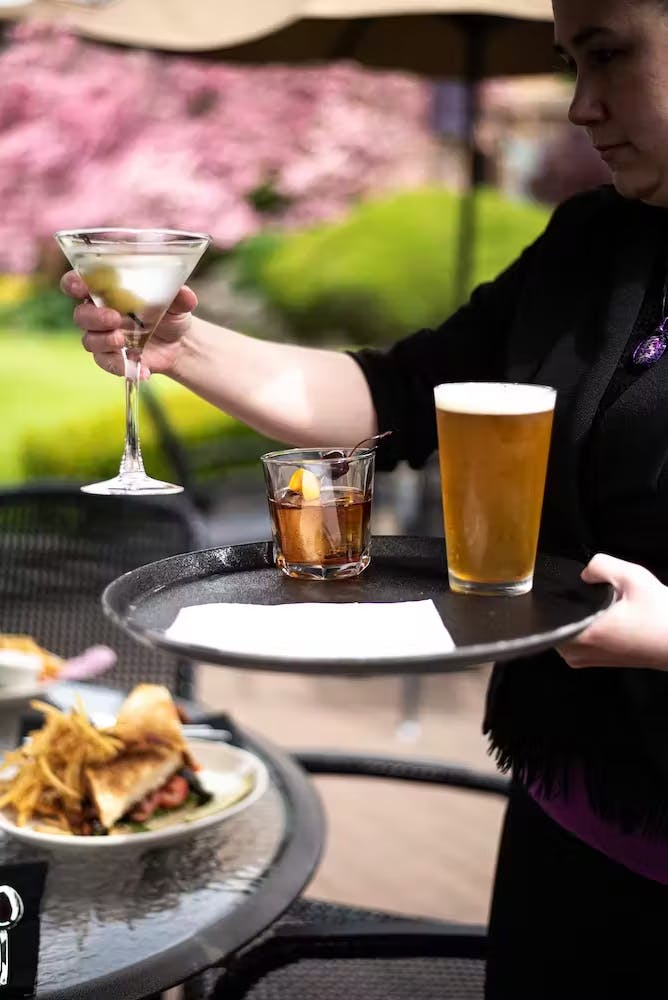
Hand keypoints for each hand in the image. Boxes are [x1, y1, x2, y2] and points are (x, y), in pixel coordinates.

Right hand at [61, 270, 197, 379]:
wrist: (179, 342)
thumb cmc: (170, 312)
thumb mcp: (177, 302)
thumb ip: (179, 296)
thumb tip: (187, 295)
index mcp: (106, 290)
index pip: (78, 283)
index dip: (74, 283)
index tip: (81, 286)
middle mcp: (98, 312)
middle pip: (80, 314)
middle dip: (93, 317)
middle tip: (114, 318)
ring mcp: (103, 337)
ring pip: (89, 340)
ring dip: (104, 341)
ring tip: (123, 341)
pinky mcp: (112, 358)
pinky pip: (107, 364)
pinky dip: (122, 367)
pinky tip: (143, 370)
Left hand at [557, 554, 667, 669]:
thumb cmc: (662, 617)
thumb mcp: (633, 577)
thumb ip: (600, 565)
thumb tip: (584, 573)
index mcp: (585, 635)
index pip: (547, 616)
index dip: (553, 597)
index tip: (569, 589)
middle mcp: (581, 653)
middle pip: (554, 621)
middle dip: (571, 604)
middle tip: (600, 598)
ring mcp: (586, 660)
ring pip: (564, 630)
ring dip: (580, 616)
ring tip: (608, 609)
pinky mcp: (596, 662)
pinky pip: (577, 639)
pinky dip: (588, 626)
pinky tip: (609, 618)